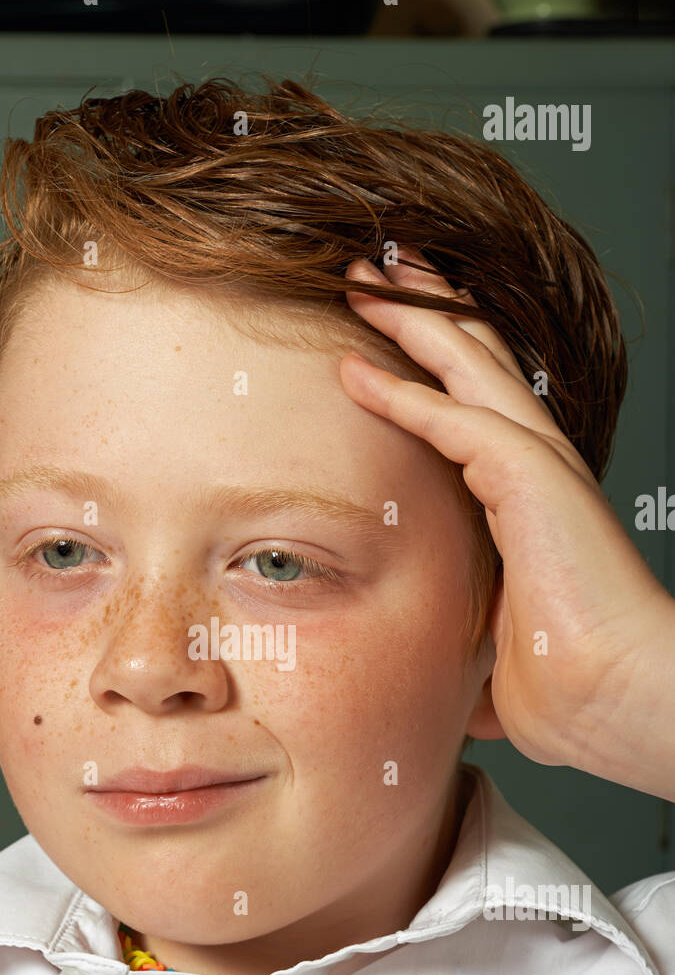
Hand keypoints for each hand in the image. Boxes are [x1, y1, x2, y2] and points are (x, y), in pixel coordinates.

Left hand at [339, 250, 674, 800]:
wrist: (616, 702)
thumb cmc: (568, 688)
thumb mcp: (487, 652)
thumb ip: (459, 638)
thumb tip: (434, 673)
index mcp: (528, 501)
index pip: (472, 411)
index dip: (428, 368)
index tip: (375, 342)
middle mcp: (537, 470)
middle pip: (473, 364)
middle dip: (421, 312)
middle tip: (369, 272)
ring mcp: (540, 469)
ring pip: (468, 368)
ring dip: (412, 320)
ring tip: (361, 277)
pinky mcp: (533, 480)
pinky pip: (454, 420)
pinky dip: (403, 393)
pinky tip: (357, 370)